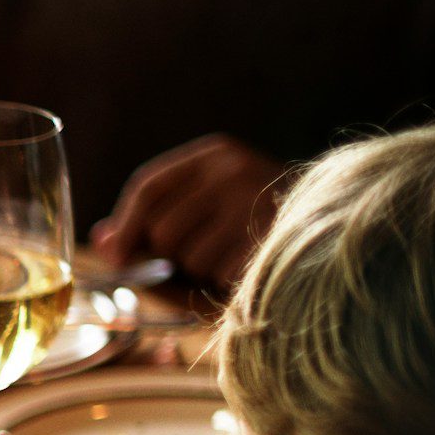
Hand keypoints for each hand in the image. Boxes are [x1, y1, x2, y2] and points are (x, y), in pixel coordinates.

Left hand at [90, 134, 284, 286]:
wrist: (334, 230)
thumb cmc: (252, 224)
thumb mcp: (200, 212)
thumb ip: (146, 224)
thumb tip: (100, 239)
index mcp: (214, 154)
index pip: (148, 185)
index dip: (125, 223)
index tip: (112, 254)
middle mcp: (233, 169)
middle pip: (161, 227)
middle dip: (167, 254)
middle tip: (197, 254)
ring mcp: (253, 200)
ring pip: (187, 255)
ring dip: (198, 269)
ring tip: (228, 255)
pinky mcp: (268, 236)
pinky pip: (216, 273)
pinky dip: (223, 279)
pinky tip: (246, 264)